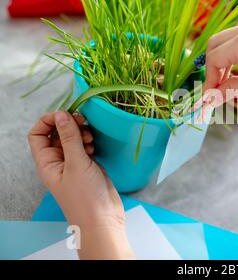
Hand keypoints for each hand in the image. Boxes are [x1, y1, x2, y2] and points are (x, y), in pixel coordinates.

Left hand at [28, 111, 133, 258]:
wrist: (104, 219)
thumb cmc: (86, 197)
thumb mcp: (77, 164)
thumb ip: (69, 137)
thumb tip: (61, 114)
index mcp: (47, 163)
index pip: (37, 134)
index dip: (47, 121)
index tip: (64, 114)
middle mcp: (58, 162)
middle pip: (56, 134)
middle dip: (68, 125)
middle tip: (83, 122)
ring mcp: (73, 164)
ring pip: (72, 139)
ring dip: (80, 133)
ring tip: (90, 138)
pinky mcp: (88, 166)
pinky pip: (84, 147)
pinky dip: (89, 142)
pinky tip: (94, 146)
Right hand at [204, 9, 237, 108]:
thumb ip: (227, 90)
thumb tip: (207, 98)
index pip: (214, 57)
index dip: (210, 78)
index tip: (211, 96)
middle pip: (218, 41)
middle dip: (216, 65)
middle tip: (220, 88)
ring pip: (230, 32)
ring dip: (227, 52)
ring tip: (235, 74)